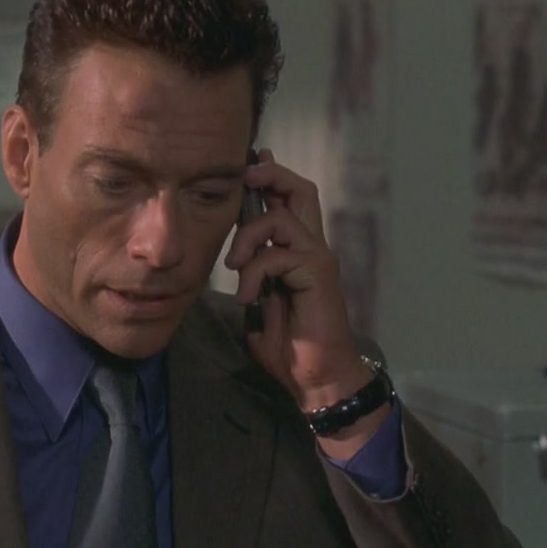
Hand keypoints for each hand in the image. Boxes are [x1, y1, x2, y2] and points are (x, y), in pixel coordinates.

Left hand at [223, 149, 389, 456]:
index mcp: (298, 252)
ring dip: (246, 238)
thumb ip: (250, 275)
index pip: (289, 200)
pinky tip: (249, 297)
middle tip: (243, 177)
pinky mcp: (317, 274)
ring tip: (234, 268)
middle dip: (269, 175)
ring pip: (281, 217)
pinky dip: (254, 273)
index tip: (243, 168)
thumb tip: (229, 261)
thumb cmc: (288, 346)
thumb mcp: (260, 302)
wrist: (315, 379)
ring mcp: (317, 259)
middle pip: (300, 189)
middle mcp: (312, 247)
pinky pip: (277, 255)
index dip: (268, 178)